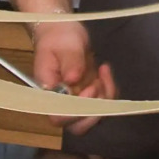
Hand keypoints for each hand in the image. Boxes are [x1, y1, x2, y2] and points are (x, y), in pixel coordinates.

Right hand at [31, 21, 117, 135]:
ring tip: (102, 71)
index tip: (88, 89)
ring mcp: (76, 103)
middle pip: (79, 126)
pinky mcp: (89, 98)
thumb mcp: (65, 45)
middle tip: (97, 83)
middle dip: (95, 109)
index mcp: (47, 93)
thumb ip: (70, 62)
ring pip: (95, 117)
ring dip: (105, 97)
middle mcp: (61, 104)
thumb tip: (72, 79)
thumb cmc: (58, 38)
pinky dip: (110, 90)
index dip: (77, 110)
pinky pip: (105, 105)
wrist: (62, 32)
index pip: (58, 117)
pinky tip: (103, 69)